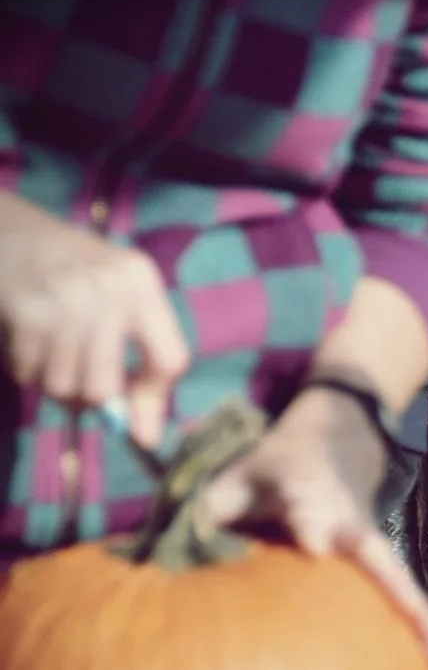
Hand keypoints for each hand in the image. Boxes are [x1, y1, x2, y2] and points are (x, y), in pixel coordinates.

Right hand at [0, 192, 189, 447]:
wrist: (10, 231)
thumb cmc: (77, 273)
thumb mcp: (121, 298)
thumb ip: (143, 361)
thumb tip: (147, 438)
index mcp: (142, 282)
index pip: (170, 360)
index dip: (154, 400)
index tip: (141, 425)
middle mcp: (109, 288)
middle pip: (106, 387)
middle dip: (90, 398)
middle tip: (81, 383)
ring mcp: (64, 298)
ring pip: (64, 385)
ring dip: (56, 383)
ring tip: (54, 356)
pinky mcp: (24, 310)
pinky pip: (30, 373)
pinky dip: (29, 370)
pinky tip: (31, 344)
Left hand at [198, 386, 427, 669]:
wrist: (336, 435)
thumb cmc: (274, 466)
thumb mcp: (232, 478)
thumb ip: (206, 516)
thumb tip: (165, 568)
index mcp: (308, 491)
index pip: (310, 509)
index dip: (313, 526)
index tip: (316, 547)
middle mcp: (347, 520)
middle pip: (378, 560)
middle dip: (402, 594)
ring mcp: (367, 540)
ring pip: (397, 582)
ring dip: (423, 621)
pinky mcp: (374, 559)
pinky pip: (394, 592)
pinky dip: (416, 624)